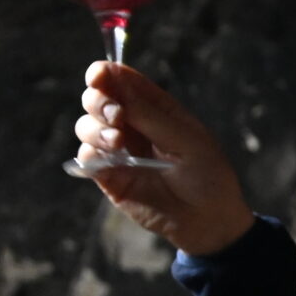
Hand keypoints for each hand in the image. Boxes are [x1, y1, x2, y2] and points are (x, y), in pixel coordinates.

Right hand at [73, 62, 256, 256]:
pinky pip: (87, 157)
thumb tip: (116, 81)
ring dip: (95, 128)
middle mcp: (133, 125)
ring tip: (118, 142)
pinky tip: (111, 158)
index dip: (106, 74)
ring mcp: (119, 151)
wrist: (209, 221)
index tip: (99, 75)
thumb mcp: (187, 140)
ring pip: (86, 126)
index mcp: (155, 109)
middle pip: (97, 99)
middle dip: (98, 100)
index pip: (122, 81)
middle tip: (117, 115)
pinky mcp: (110, 176)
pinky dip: (92, 153)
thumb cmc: (207, 175)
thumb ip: (151, 114)